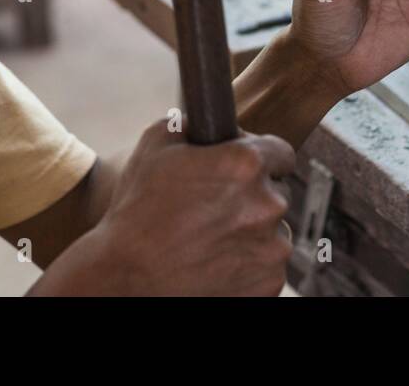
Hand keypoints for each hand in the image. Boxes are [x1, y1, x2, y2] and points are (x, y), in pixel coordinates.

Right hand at [57, 120, 294, 295]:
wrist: (126, 277)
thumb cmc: (137, 210)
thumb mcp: (155, 143)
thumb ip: (194, 124)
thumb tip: (209, 124)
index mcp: (245, 164)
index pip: (282, 153)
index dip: (264, 158)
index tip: (250, 170)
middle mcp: (267, 205)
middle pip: (275, 194)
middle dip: (251, 198)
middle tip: (215, 209)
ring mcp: (271, 249)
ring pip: (273, 233)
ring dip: (252, 233)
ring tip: (211, 239)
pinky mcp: (268, 284)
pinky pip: (267, 267)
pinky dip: (248, 265)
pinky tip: (215, 262)